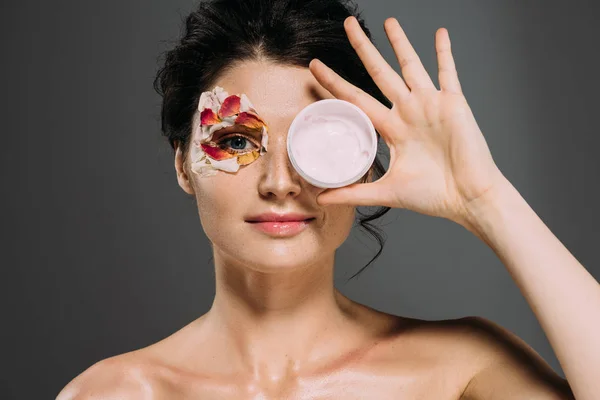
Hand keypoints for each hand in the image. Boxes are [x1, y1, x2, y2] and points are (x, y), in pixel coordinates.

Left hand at [309, 16, 506, 226]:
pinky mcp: (454, 103)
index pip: (355, 99)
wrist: (468, 198)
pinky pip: (448, 72)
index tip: (315, 66)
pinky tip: (440, 33)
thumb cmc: (433, 196)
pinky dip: (445, 52)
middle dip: (362, 48)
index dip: (335, 83)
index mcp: (391, 130)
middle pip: (378, 72)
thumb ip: (352, 193)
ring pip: (410, 65)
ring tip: (388, 20)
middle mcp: (408, 112)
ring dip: (400, 42)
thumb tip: (320, 199)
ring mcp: (430, 105)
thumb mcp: (386, 192)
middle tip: (348, 24)